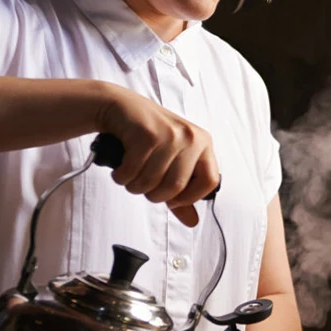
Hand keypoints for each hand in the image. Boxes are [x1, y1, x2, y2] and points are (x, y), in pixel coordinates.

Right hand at [96, 86, 218, 226]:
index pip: (210, 182)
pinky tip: (121, 168)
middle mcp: (191, 137)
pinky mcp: (147, 134)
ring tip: (130, 174)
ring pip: (151, 182)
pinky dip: (122, 176)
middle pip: (176, 187)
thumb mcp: (171, 161)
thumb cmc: (147, 137)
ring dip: (134, 186)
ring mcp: (170, 134)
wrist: (121, 108)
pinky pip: (132, 172)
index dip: (189, 197)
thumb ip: (182, 194)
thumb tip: (193, 221)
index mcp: (203, 143)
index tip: (172, 198)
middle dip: (153, 195)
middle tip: (143, 184)